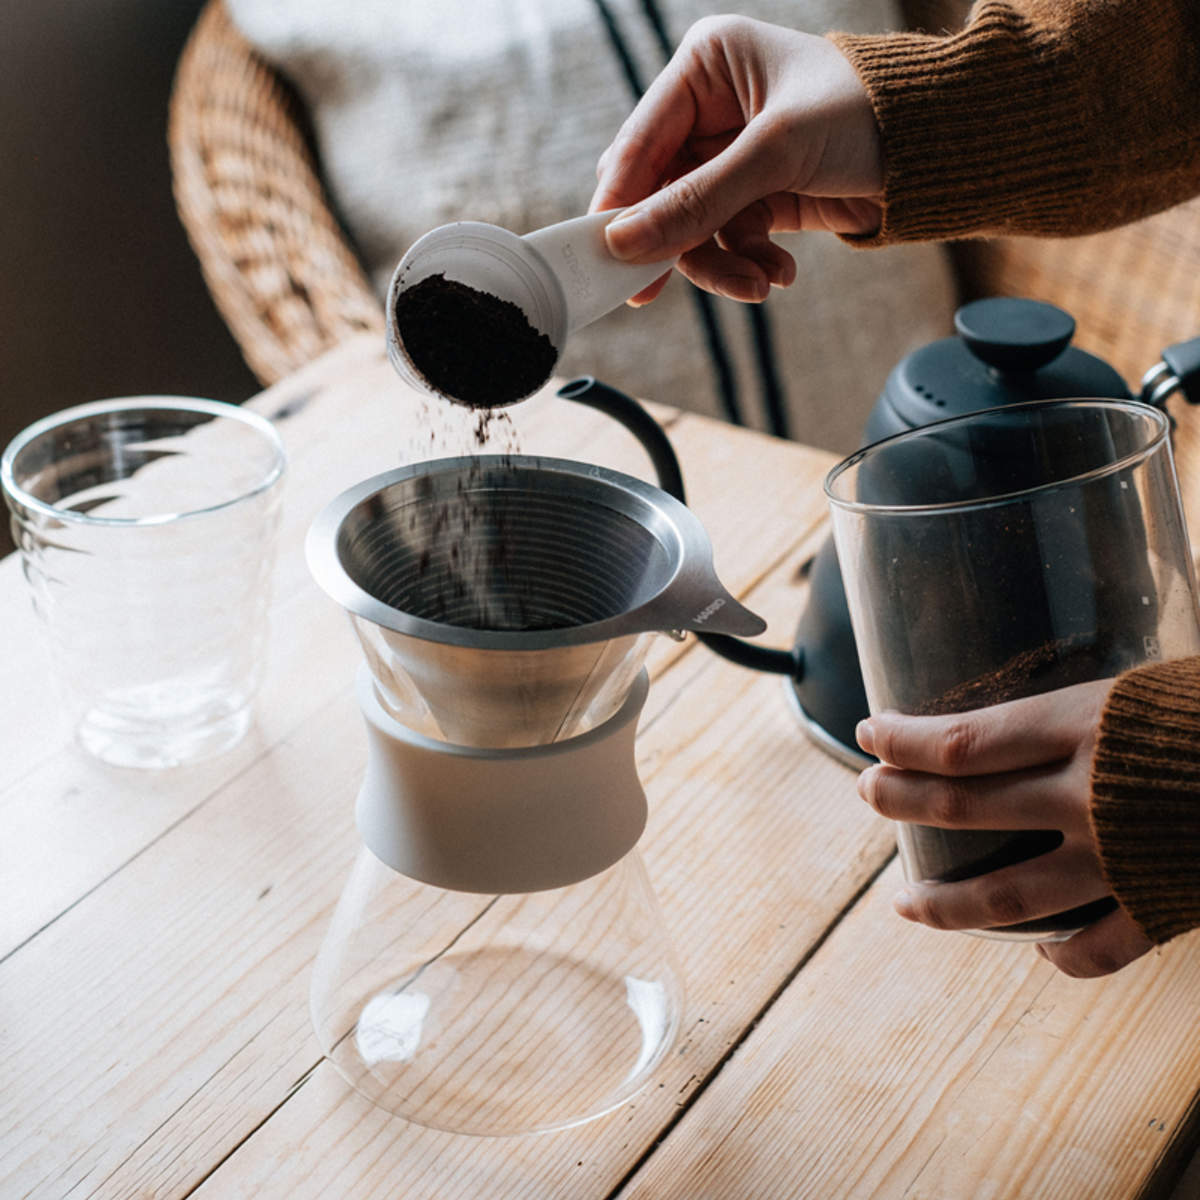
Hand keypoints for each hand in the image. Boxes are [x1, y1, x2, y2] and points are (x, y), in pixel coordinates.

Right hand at [590, 16, 883, 304]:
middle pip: (660, 193)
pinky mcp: (757, 197)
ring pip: (693, 229)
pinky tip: (778, 272)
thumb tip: (625, 243)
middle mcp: (712, 110)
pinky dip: (748, 264)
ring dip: (721, 264)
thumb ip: (697, 201)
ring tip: (758, 284)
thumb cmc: (866, 114)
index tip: (605, 254)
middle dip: (675, 242)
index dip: (620, 201)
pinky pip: (728, 243)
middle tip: (652, 291)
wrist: (940, 150)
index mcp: (705, 67)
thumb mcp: (774, 154)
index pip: (640, 143)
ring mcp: (733, 158)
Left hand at [855, 680, 1153, 977]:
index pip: (961, 743)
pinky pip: (1097, 949)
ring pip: (1006, 898)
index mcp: (1083, 728)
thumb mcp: (1137, 688)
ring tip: (903, 902)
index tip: (870, 734)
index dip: (902, 742)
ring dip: (944, 903)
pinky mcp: (1161, 904)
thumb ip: (1079, 709)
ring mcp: (1120, 860)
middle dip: (899, 799)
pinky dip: (1062, 955)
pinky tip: (1039, 952)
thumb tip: (1023, 715)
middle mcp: (1088, 797)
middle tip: (869, 792)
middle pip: (962, 806)